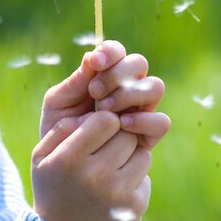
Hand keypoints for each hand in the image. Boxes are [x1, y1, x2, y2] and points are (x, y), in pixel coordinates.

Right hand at [30, 110, 151, 220]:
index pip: (106, 120)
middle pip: (127, 135)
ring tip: (109, 170)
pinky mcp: (135, 207)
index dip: (103, 123)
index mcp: (70, 159)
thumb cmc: (53, 188)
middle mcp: (96, 176)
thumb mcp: (42, 157)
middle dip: (118, 138)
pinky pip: (145, 177)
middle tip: (104, 151)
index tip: (95, 133)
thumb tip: (92, 111)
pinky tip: (114, 190)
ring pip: (142, 154)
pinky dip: (134, 180)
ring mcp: (118, 194)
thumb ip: (62, 128)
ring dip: (129, 157)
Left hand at [40, 40, 168, 147]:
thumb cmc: (60, 130)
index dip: (110, 52)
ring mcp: (141, 110)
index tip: (95, 62)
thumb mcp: (59, 104)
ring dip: (130, 93)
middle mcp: (128, 88)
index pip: (117, 51)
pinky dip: (144, 120)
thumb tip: (91, 57)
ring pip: (155, 87)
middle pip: (139, 63)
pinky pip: (161, 121)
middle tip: (95, 92)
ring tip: (105, 108)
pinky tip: (122, 124)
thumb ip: (74, 82)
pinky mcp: (148, 135)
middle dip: (117, 74)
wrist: (65, 169)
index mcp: (106, 75)